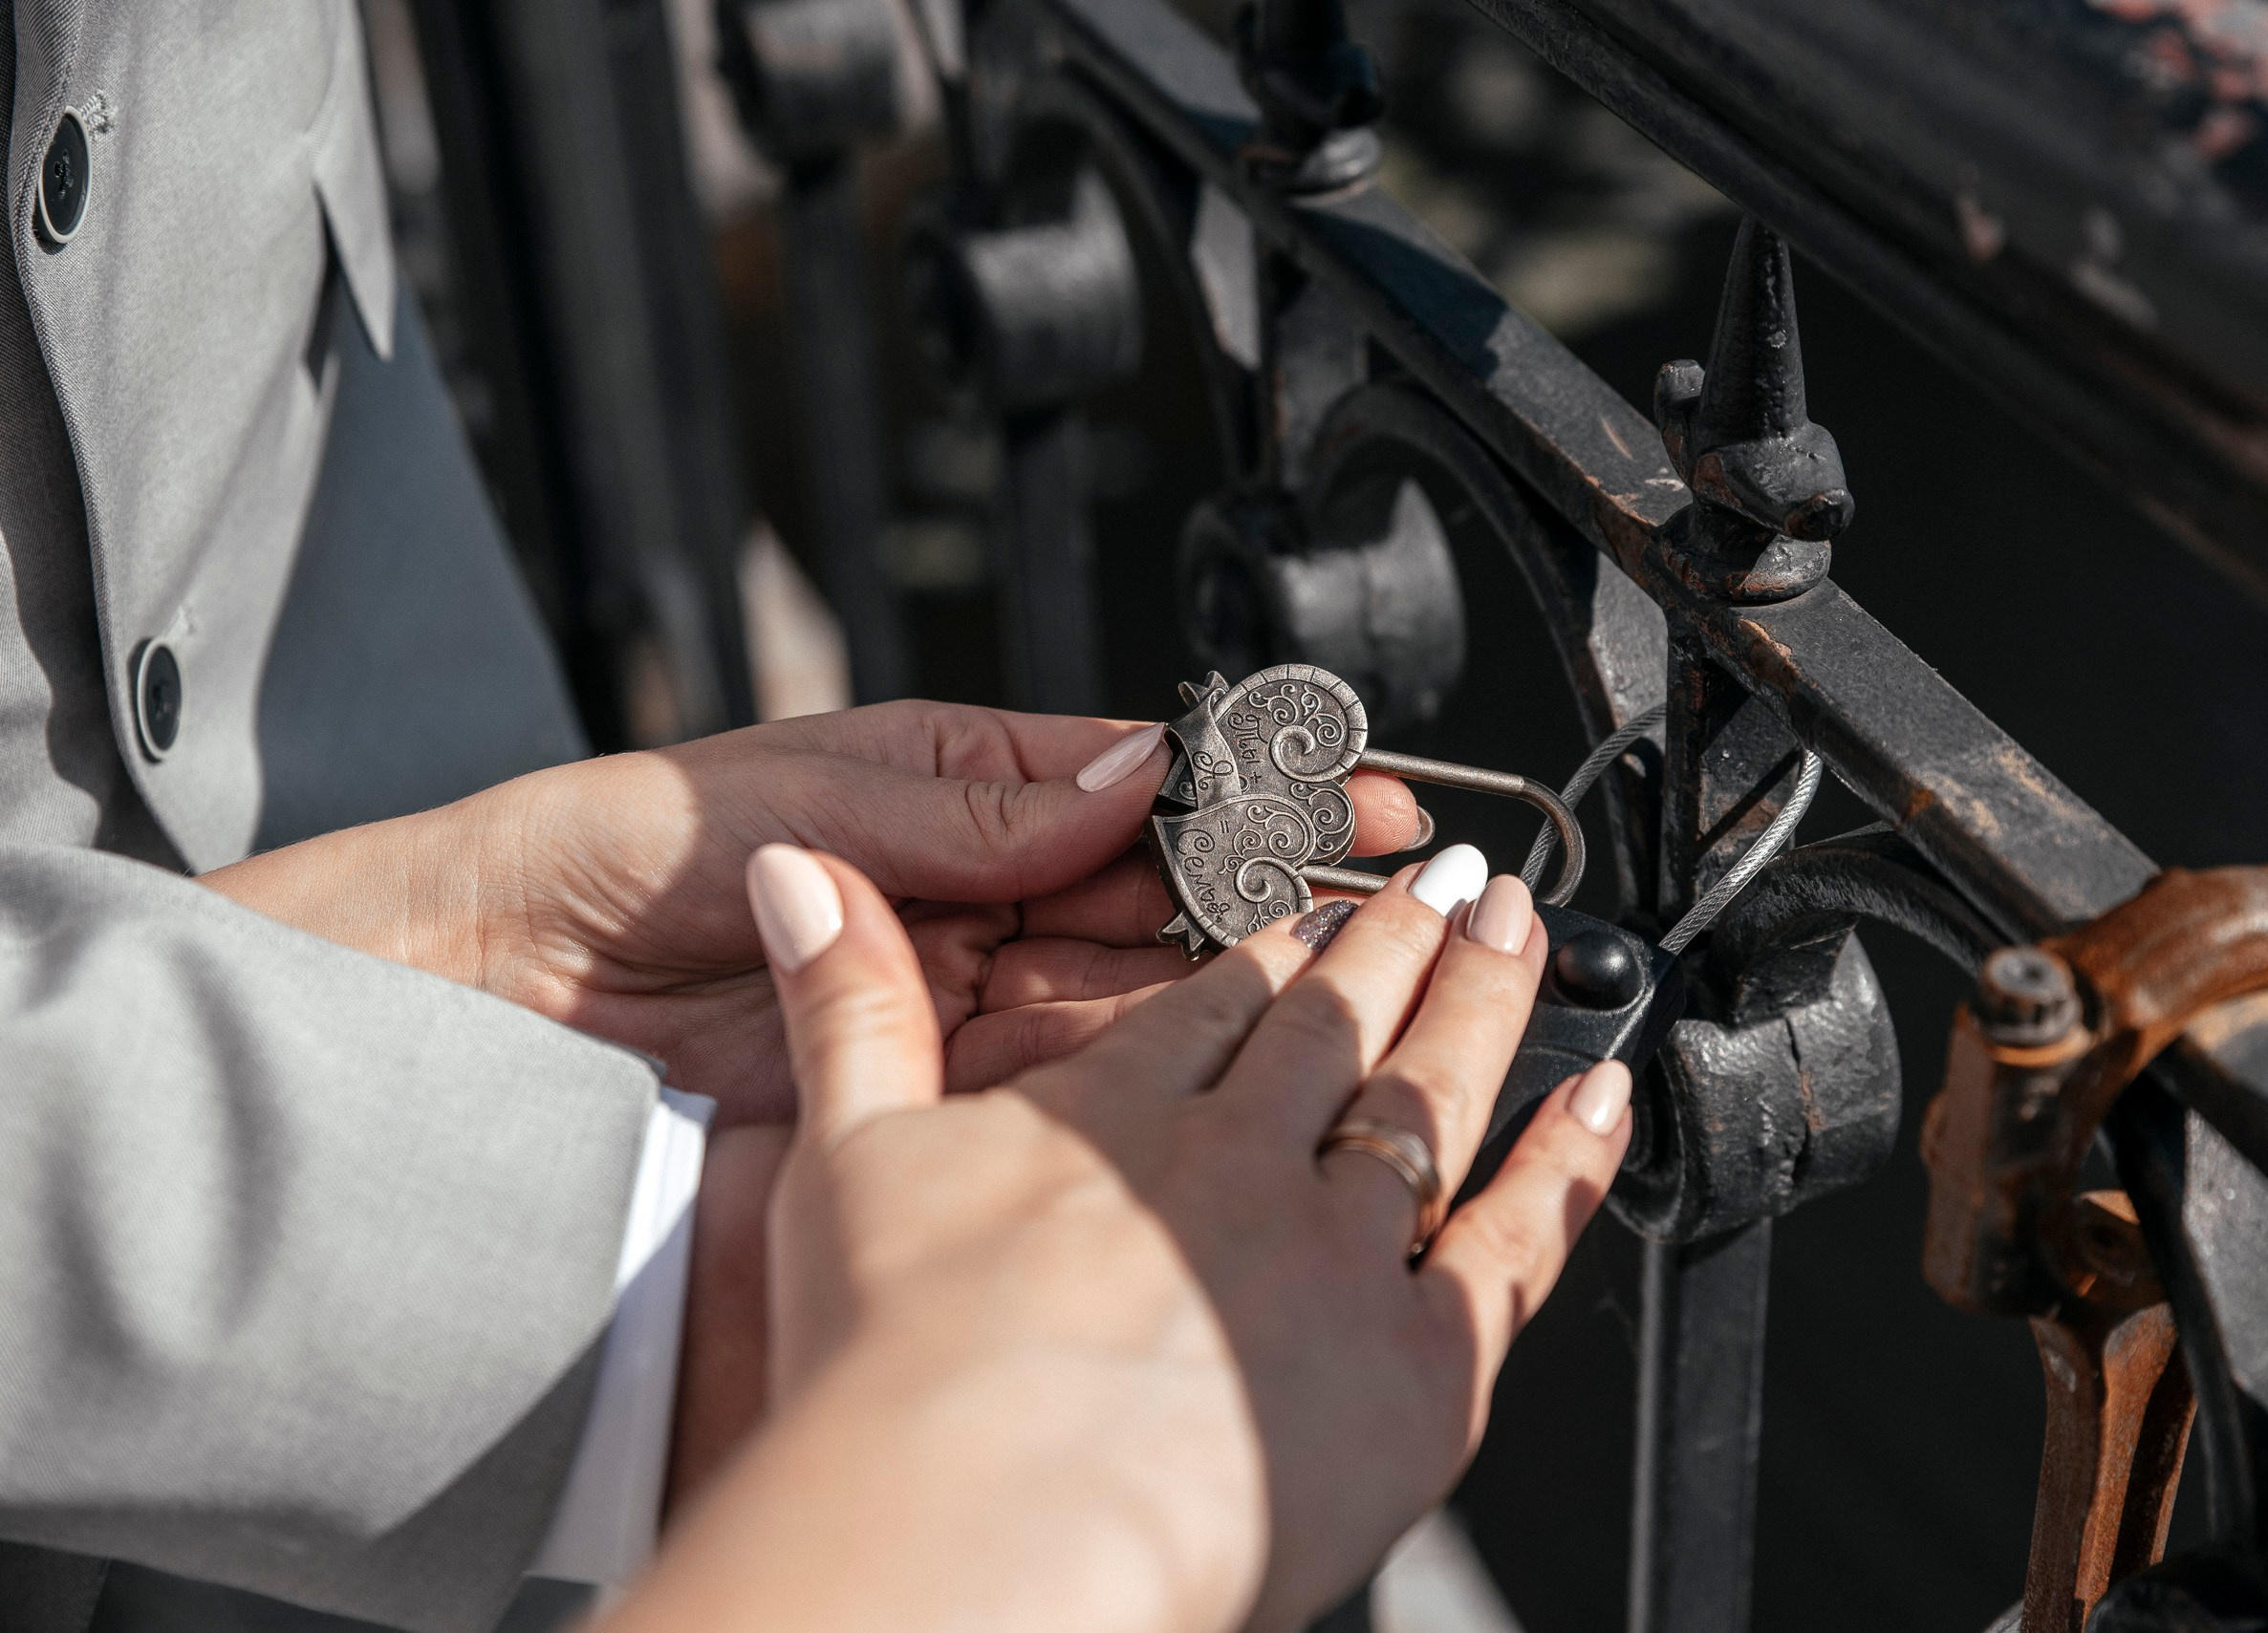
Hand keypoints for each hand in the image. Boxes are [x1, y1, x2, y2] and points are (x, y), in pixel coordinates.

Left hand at [202, 701, 1419, 1124]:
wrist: (483, 987)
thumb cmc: (610, 848)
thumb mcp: (804, 802)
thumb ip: (973, 806)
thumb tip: (1133, 769)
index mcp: (950, 790)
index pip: (1134, 784)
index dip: (1248, 787)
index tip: (1350, 789)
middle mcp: (969, 897)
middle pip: (1155, 896)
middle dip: (1271, 890)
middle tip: (1376, 892)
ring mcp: (953, 1001)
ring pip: (1125, 995)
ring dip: (1226, 987)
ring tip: (1330, 973)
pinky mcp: (921, 1097)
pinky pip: (1051, 1085)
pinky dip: (1134, 1075)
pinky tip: (1207, 1062)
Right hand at [612, 841, 1635, 1632]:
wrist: (982, 1530)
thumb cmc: (893, 1379)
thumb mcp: (841, 1157)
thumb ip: (846, 1004)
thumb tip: (800, 869)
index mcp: (1121, 1110)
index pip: (1223, 999)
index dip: (1280, 937)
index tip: (1320, 890)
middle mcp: (1242, 1159)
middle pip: (1341, 1026)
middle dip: (1404, 943)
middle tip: (1460, 880)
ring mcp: (1338, 1249)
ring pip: (1429, 1100)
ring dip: (1483, 1004)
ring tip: (1523, 933)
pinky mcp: (1416, 1358)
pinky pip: (1514, 1238)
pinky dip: (1565, 1159)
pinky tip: (1599, 1096)